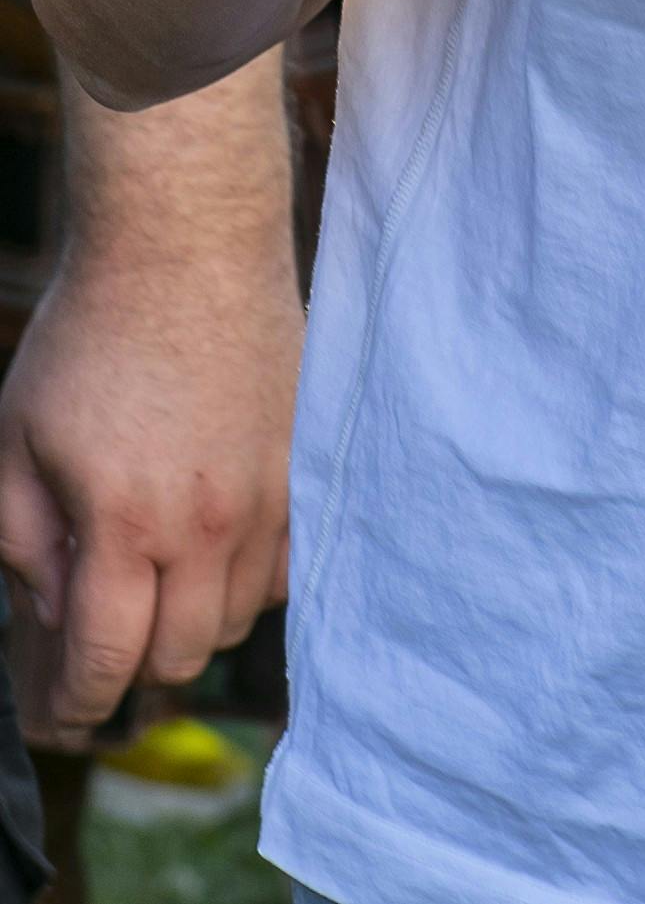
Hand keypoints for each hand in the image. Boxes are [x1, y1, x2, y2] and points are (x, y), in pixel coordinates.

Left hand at [0, 171, 299, 740]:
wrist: (187, 241)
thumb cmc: (90, 333)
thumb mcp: (16, 440)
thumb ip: (24, 544)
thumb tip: (55, 611)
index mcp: (125, 522)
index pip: (106, 660)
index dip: (74, 704)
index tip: (59, 714)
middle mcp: (209, 521)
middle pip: (184, 655)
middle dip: (133, 671)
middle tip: (100, 652)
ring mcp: (269, 489)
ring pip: (241, 616)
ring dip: (193, 625)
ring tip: (154, 592)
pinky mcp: (303, 457)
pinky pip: (287, 561)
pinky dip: (249, 580)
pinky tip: (211, 553)